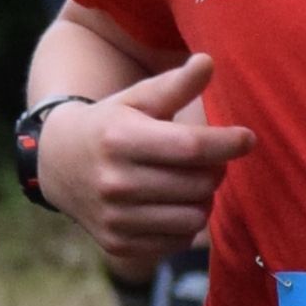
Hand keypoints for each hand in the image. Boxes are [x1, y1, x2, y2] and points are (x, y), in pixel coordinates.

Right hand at [39, 54, 248, 273]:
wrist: (58, 165)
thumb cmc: (109, 125)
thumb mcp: (136, 100)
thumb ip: (175, 85)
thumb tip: (208, 61)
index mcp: (120, 139)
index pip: (191, 146)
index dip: (227, 143)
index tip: (247, 138)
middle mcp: (115, 182)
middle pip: (198, 184)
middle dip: (215, 170)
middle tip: (210, 160)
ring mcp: (116, 218)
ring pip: (193, 217)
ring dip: (203, 199)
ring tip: (193, 182)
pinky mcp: (119, 244)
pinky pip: (178, 241)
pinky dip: (185, 224)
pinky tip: (173, 204)